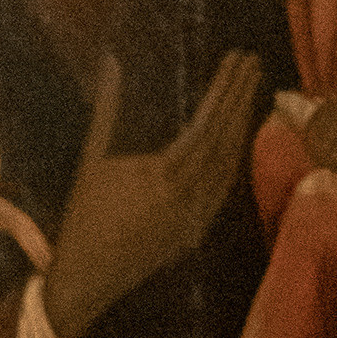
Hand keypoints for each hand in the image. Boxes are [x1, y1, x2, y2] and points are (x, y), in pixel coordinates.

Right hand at [42, 50, 260, 337]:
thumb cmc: (83, 217)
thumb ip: (108, 110)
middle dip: (241, 98)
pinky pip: (223, 189)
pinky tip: (236, 139)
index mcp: (162, 177)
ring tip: (250, 92)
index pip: (207, 124)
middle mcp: (187, 198)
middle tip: (253, 63)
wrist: (85, 278)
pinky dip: (233, 159)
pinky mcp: (196, 232)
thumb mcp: (92, 160)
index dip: (225, 90)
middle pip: (226, 141)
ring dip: (242, 127)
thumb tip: (111, 62)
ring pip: (230, 166)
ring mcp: (196, 218)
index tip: (237, 60)